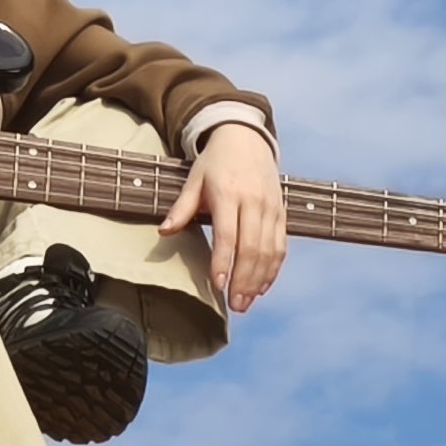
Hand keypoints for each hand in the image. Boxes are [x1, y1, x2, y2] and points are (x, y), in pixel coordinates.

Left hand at [159, 122, 287, 313]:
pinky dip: (273, 269)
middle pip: (252, 248)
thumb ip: (181, 207)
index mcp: (229, 194)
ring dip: (259, 280)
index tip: (218, 285)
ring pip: (269, 251)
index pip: (228, 234)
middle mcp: (254, 202)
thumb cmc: (215, 163)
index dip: (223, 261)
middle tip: (234, 305)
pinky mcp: (282, 213)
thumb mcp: (193, 179)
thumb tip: (163, 231)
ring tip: (246, 302)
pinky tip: (262, 287)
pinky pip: (281, 246)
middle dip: (243, 279)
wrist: (246, 139)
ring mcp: (271, 209)